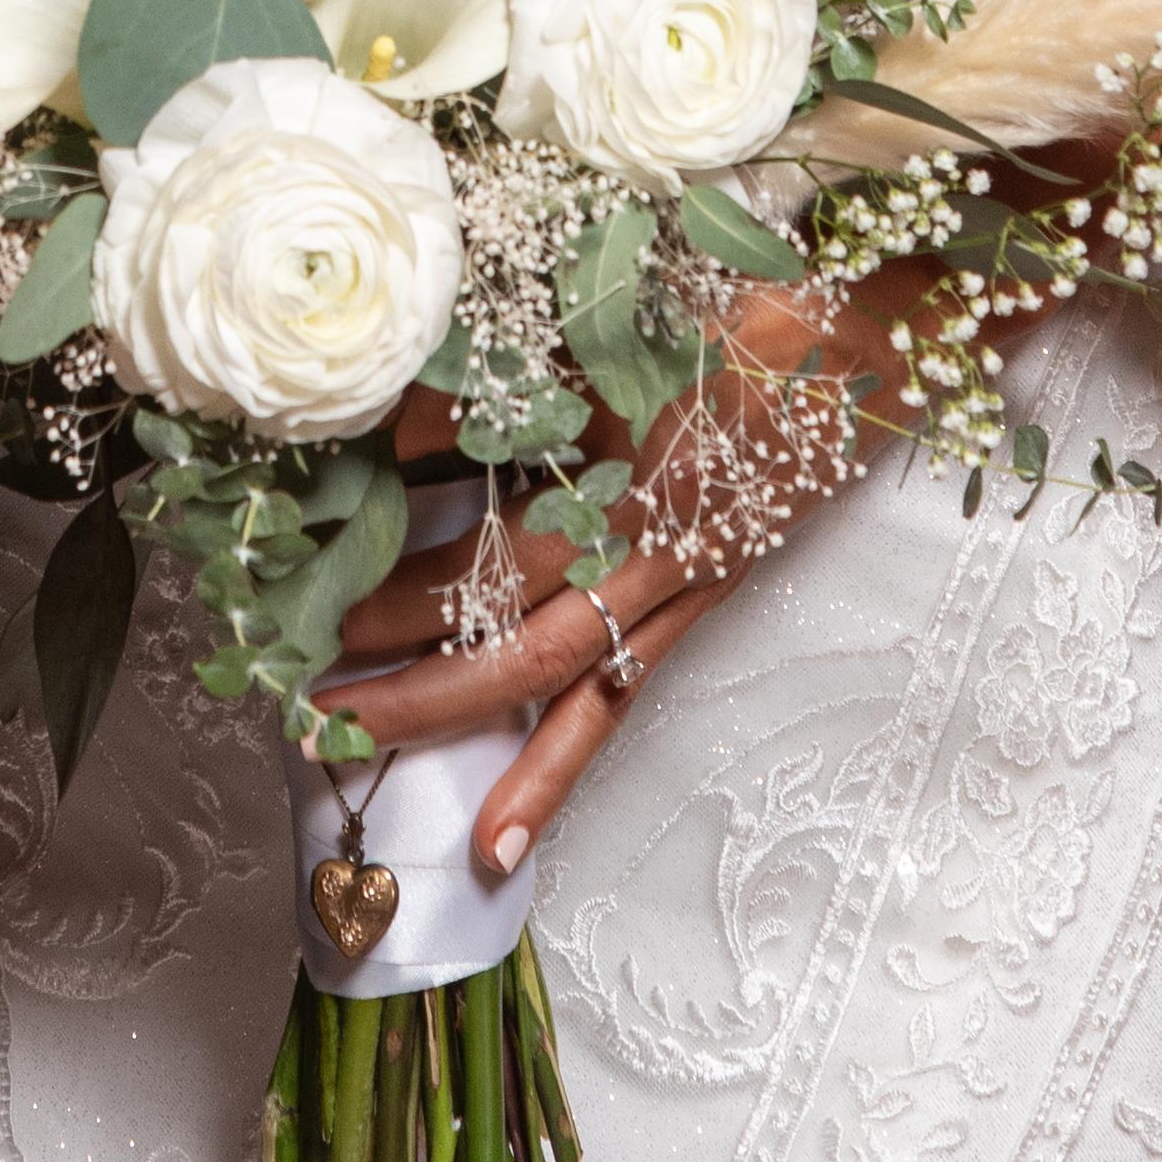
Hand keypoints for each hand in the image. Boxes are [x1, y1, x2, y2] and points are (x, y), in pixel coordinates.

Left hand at [338, 287, 910, 874]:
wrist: (871, 351)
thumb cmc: (742, 319)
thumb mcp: (615, 327)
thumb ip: (508, 383)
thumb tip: (394, 431)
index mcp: (613, 459)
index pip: (475, 519)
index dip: (385, 546)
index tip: (301, 557)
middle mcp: (635, 539)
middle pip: (493, 612)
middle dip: (389, 645)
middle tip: (291, 673)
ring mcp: (666, 585)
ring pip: (541, 672)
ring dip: (442, 713)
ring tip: (347, 747)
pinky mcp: (691, 609)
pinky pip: (612, 705)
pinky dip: (552, 770)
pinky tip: (498, 842)